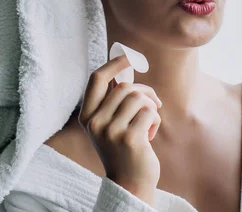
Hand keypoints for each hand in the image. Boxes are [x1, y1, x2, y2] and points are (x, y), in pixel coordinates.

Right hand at [78, 55, 162, 206]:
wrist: (130, 182)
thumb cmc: (124, 148)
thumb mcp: (110, 123)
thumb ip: (113, 100)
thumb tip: (125, 67)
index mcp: (86, 116)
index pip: (97, 79)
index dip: (114, 64)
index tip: (129, 57)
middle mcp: (94, 123)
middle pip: (125, 87)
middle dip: (145, 92)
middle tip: (154, 104)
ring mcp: (110, 131)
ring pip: (138, 97)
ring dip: (151, 106)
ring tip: (149, 121)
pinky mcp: (128, 138)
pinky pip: (149, 112)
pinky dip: (155, 119)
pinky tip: (150, 133)